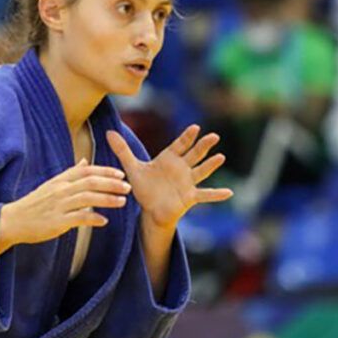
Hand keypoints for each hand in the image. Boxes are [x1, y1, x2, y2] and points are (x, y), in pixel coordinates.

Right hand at [0, 160, 130, 254]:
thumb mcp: (52, 185)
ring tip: (122, 202)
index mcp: (61, 180)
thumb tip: (85, 161)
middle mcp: (60, 190)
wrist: (12, 221)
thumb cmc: (35, 203)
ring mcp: (58, 205)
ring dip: (107, 199)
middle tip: (128, 187)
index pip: (86, 171)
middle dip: (111, 184)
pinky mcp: (56, 221)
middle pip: (90, 182)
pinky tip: (104, 221)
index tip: (121, 174)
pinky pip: (78, 218)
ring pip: (87, 198)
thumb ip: (70, 173)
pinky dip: (92, 218)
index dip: (105, 171)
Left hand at [107, 125, 231, 230]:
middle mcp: (182, 168)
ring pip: (201, 171)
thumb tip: (108, 132)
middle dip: (204, 145)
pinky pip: (205, 195)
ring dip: (211, 165)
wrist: (150, 209)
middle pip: (195, 154)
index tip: (195, 128)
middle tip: (214, 136)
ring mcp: (188, 182)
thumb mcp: (132, 168)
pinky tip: (229, 193)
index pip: (180, 144)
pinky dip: (217, 194)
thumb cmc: (145, 187)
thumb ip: (122, 150)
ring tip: (221, 157)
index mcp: (169, 158)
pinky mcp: (190, 197)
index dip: (187, 137)